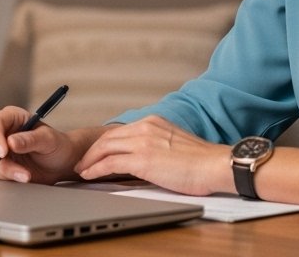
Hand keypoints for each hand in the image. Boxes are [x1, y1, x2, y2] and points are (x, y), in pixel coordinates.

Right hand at [0, 106, 100, 184]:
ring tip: (25, 176)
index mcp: (12, 117)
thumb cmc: (57, 146)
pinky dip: (1, 178)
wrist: (60, 163)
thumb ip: (31, 139)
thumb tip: (11, 142)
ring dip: (3, 171)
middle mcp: (0, 131)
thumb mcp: (49, 140)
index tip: (3, 152)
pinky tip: (18, 178)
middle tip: (20, 170)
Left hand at [74, 115, 226, 194]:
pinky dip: (96, 169)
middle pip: (108, 138)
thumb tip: (145, 159)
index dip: (104, 143)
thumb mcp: (174, 144)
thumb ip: (157, 145)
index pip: (120, 131)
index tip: (96, 153)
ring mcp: (142, 142)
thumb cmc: (202, 161)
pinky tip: (90, 176)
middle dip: (92, 151)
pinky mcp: (142, 159)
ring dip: (90, 160)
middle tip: (83, 162)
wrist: (216, 165)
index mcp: (153, 122)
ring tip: (82, 171)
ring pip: (105, 148)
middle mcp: (145, 127)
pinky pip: (110, 163)